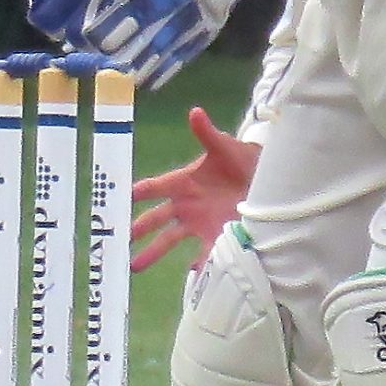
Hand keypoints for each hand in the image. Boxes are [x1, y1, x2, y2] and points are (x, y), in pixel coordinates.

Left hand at [77, 0, 272, 87]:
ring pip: (156, 50)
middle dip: (108, 49)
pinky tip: (150, 81)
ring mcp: (190, 16)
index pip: (115, 9)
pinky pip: (184, 53)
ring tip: (114, 77)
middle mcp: (167, 1)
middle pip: (132, 35)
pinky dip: (164, 69)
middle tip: (88, 60)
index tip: (75, 39)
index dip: (93, 28)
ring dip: (134, 65)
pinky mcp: (209, 24)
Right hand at [126, 106, 259, 271]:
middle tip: (119, 238)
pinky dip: (198, 263)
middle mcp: (184, 205)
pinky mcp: (215, 235)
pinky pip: (203, 252)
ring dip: (151, 253)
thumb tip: (195, 111)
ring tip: (133, 266)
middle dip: (137, 228)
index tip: (121, 197)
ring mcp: (197, 222)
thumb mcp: (224, 147)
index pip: (154, 187)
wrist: (265, 179)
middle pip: (154, 218)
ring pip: (169, 240)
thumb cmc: (240, 159)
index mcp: (181, 182)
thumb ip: (207, 133)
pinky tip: (192, 273)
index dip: (138, 192)